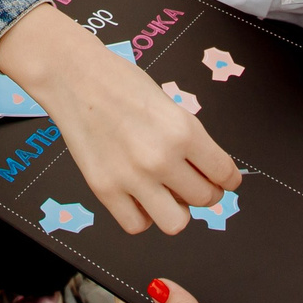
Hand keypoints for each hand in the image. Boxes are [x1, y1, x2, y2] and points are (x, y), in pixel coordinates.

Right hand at [0, 6, 240, 233]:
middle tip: (193, 183)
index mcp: (184, 131)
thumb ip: (189, 140)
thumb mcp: (170, 105)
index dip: (228, 179)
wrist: (75, 77)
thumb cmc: (121, 83)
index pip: (224, 173)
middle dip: (205, 192)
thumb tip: (205, 171)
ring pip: (176, 223)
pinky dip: (143, 215)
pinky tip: (140, 197)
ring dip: (177, 210)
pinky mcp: (104, 190)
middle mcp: (161, 159)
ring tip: (168, 194)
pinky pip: (137, 225)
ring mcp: (132, 178)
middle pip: (204, 199)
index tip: (224, 181)